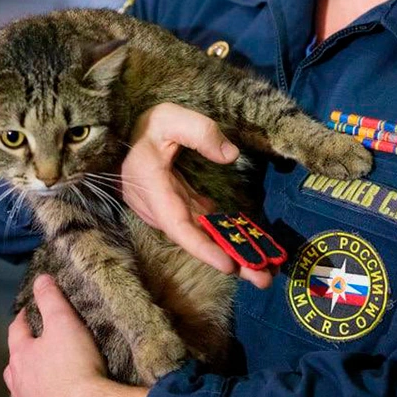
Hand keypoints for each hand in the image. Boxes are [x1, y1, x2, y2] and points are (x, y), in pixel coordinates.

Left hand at [5, 274, 146, 396]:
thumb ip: (51, 299)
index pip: (16, 329)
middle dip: (22, 351)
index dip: (22, 317)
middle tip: (35, 343)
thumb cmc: (75, 366)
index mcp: (21, 355)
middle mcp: (18, 382)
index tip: (27, 311)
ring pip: (20, 389)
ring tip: (38, 375)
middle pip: (14, 362)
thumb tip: (40, 279)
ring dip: (27, 380)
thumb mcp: (64, 322)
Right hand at [123, 102, 273, 288]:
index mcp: (152, 188)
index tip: (228, 264)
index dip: (202, 247)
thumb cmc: (150, 124)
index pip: (177, 226)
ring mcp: (170, 210)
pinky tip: (251, 247)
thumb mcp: (170, 117)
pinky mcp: (180, 207)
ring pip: (201, 236)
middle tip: (263, 279)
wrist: (130, 132)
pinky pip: (203, 226)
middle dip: (228, 260)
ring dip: (232, 252)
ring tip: (266, 270)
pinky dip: (225, 237)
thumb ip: (200, 132)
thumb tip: (230, 155)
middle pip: (194, 240)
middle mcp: (159, 208)